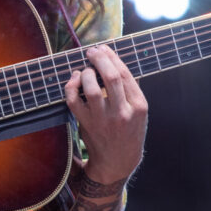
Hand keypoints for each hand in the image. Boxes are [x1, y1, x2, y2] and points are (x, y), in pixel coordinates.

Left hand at [63, 45, 147, 184]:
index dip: (112, 57)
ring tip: (85, 69)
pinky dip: (71, 87)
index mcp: (139, 107)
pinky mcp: (87, 125)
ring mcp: (103, 120)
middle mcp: (122, 113)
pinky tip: (75, 80)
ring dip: (86, 73)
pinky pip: (74, 101)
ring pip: (91, 88)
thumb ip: (131, 89)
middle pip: (110, 77)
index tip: (104, 48)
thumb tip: (114, 60)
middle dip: (99, 59)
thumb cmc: (129, 132)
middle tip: (92, 51)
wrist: (117, 162)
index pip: (125, 74)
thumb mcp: (139, 112)